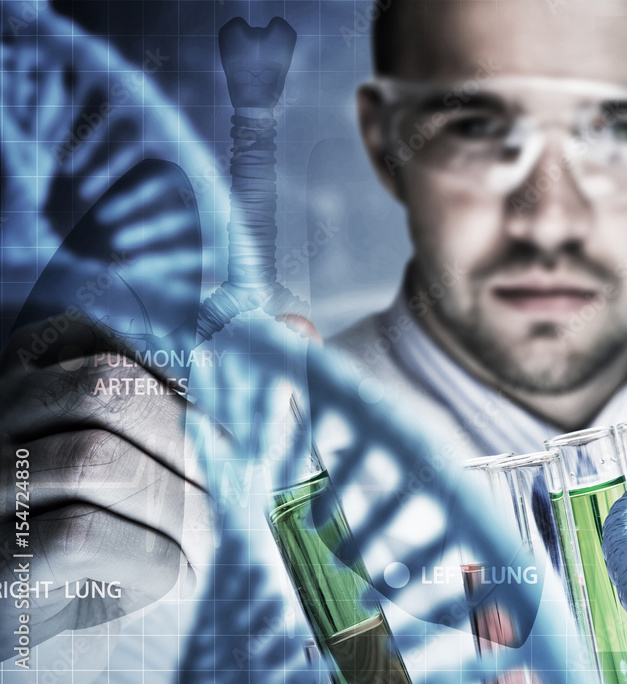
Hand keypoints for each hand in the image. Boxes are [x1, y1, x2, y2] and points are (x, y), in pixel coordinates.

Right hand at [0, 318, 213, 650]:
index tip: (245, 435)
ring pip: (97, 460)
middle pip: (110, 392)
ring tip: (214, 541)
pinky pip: (77, 535)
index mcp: (44, 358)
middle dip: (193, 445)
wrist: (43, 598)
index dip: (200, 389)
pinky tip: (180, 575)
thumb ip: (226, 385)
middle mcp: (1, 403)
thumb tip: (298, 327)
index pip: (129, 347)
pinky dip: (151, 556)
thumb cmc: (116, 506)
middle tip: (241, 490)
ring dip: (181, 506)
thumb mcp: (162, 440)